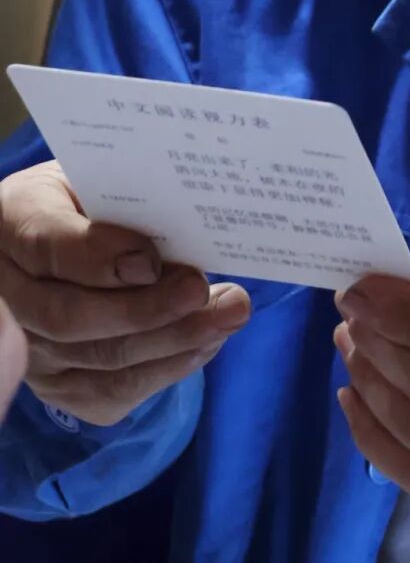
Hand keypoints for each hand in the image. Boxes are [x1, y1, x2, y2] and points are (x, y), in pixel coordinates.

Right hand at [0, 160, 250, 426]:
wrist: (59, 244)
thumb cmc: (88, 199)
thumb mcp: (97, 177)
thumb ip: (127, 197)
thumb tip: (186, 225)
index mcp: (13, 221)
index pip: (45, 244)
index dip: (97, 257)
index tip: (149, 260)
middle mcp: (8, 294)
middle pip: (69, 316)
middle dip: (145, 309)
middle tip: (202, 289)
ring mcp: (29, 348)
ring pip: (97, 359)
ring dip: (171, 341)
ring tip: (227, 314)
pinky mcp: (57, 387)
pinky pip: (111, 392)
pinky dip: (166, 369)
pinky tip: (205, 341)